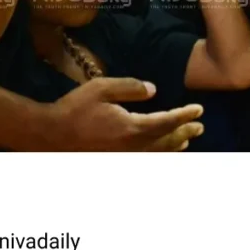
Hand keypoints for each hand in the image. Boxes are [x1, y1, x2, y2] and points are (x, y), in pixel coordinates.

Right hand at [44, 78, 203, 150]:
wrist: (49, 136)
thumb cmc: (74, 109)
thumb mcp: (102, 88)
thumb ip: (130, 87)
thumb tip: (153, 90)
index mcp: (132, 128)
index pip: (167, 121)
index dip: (184, 115)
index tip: (198, 109)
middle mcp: (132, 147)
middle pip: (167, 141)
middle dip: (185, 132)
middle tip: (200, 127)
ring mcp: (124, 158)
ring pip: (157, 155)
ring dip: (174, 147)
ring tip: (187, 141)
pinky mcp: (115, 162)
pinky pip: (144, 161)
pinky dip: (157, 157)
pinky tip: (161, 154)